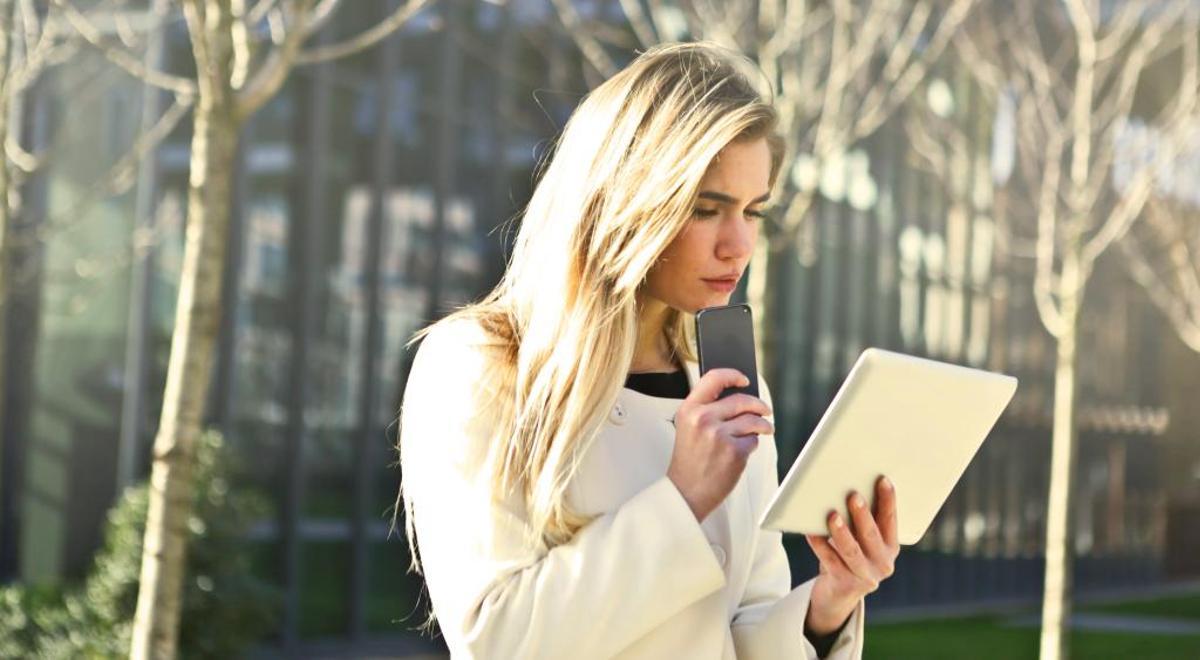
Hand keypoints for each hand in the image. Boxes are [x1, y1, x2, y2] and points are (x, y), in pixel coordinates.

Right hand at [667, 368, 772, 521]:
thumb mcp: (688, 428)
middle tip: (765, 410)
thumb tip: (739, 398)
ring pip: (752, 420)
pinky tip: (742, 451)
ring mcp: (719, 435)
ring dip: (763, 425)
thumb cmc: (689, 461)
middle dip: (759, 405)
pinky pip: (753, 440)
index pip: (713, 378)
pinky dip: (752, 445)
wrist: (686, 492)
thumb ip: (707, 410)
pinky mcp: (734, 451)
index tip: (744, 379)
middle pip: (741, 400)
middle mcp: (703, 419)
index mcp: (689, 410)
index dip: (732, 375)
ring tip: (765, 429)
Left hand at [803, 475, 899, 636]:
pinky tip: (810, 531)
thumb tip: (847, 488)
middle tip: (853, 495)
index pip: (891, 521)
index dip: (888, 500)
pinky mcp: (845, 584)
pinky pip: (829, 560)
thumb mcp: (862, 540)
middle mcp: (883, 563)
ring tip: (832, 515)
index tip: (883, 480)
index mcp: (891, 548)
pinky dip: (819, 544)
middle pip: (871, 535)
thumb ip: (861, 520)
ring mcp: (865, 576)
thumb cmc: (849, 555)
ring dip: (841, 532)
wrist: (838, 594)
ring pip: (851, 550)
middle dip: (862, 514)